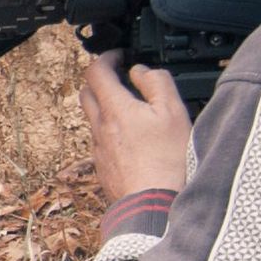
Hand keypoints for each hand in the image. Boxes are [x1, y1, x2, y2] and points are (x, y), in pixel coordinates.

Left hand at [80, 51, 193, 206]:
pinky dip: (111, 129)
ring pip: (93, 117)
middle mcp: (100, 126)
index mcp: (115, 108)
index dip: (106, 58)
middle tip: (122, 78)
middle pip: (88, 92)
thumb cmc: (166, 161)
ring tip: (131, 108)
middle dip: (101, 79)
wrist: (152, 204)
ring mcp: (98, 147)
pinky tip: (132, 137)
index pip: (96, 71)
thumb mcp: (172, 112)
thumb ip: (156, 83)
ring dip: (106, 105)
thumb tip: (140, 71)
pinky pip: (100, 139)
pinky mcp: (103, 165)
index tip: (120, 56)